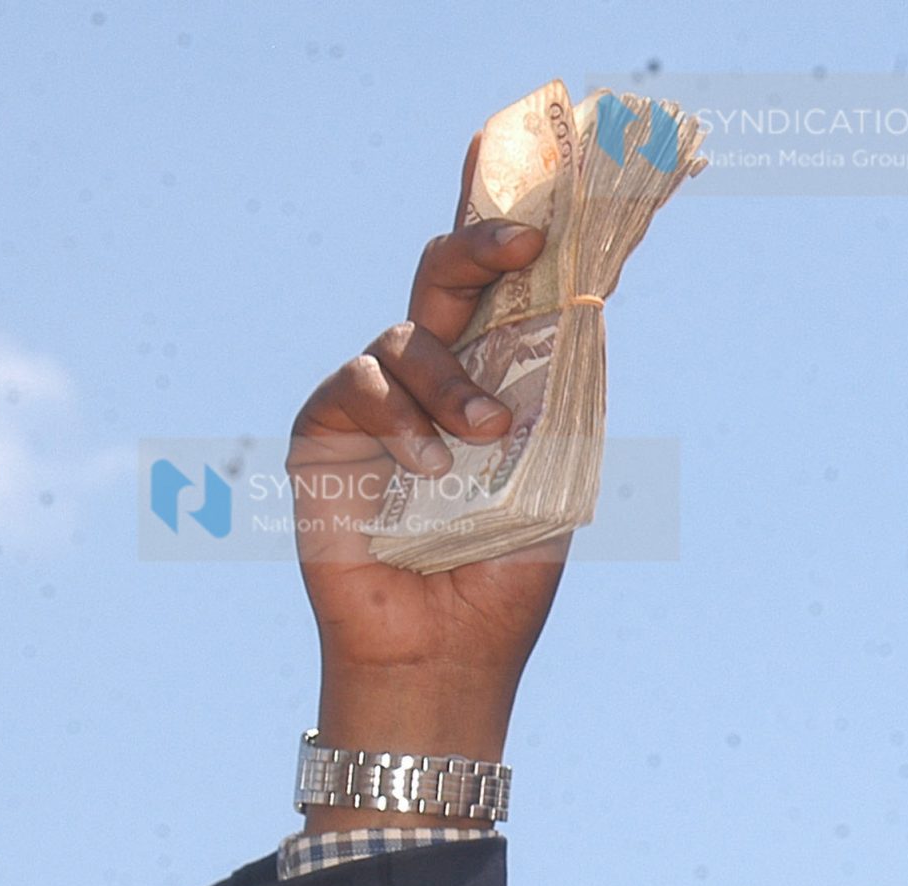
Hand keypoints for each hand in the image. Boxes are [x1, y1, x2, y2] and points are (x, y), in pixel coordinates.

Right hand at [288, 133, 570, 772]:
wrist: (445, 649)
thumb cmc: (503, 576)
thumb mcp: (553, 481)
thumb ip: (556, 404)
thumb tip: (581, 315)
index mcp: (491, 384)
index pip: (501, 299)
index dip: (515, 243)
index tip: (553, 214)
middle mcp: (432, 380)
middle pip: (443, 280)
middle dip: (478, 247)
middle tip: (519, 241)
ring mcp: (375, 401)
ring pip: (406, 336)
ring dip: (450, 378)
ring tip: (483, 435)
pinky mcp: (326, 430)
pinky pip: (360, 384)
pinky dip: (400, 417)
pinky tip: (427, 466)